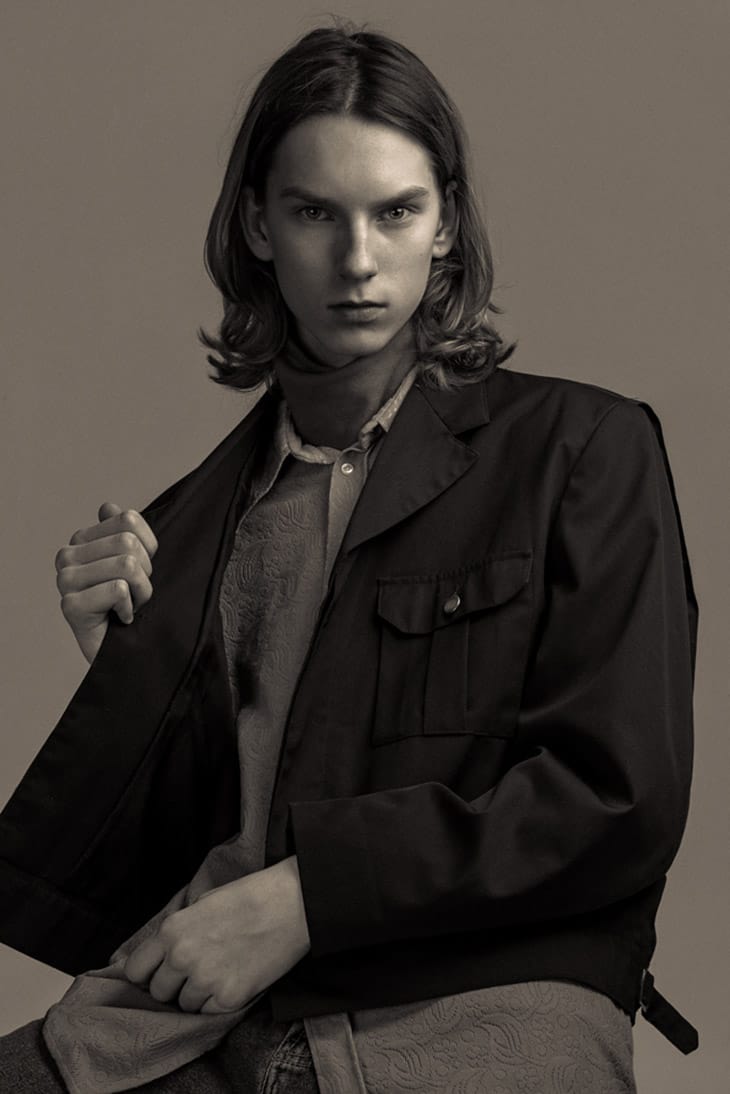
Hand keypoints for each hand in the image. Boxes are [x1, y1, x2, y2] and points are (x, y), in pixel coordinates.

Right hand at [55, 501, 157, 663]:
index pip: (128, 519)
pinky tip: (119, 619)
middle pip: (128, 542)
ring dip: (141, 592)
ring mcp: (64, 580)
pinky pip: (118, 589)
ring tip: (128, 607)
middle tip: (135, 595)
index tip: (139, 573)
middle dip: (145, 573)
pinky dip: (129, 608)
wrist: (126, 655)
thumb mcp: (136, 564)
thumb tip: (107, 507)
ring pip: (127, 564)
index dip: (149, 548)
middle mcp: (67, 556)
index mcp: (81, 539)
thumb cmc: (132, 607)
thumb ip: (123, 533)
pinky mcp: (70, 605)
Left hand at [122, 856, 310, 1013]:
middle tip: (196, 971)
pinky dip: (218, 1001)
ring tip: (221, 972)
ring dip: (197, 994)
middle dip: (173, 984)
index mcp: (172, 930)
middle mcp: (182, 958)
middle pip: (159, 992)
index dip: (147, 972)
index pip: (135, 970)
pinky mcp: (229, 998)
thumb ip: (179, 930)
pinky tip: (234, 979)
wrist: (293, 903)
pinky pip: (209, 1012)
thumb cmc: (250, 896)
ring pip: (185, 1005)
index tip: (159, 971)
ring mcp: (206, 980)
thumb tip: (162, 952)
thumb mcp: (203, 903)